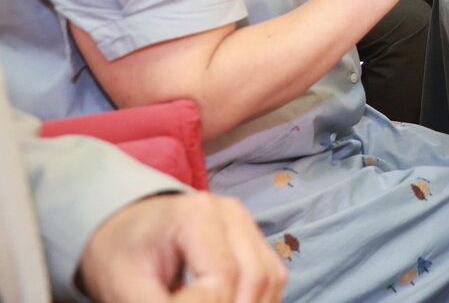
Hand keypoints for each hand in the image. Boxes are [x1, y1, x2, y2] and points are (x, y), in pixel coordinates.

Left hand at [79, 192, 284, 302]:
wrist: (122, 227)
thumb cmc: (119, 254)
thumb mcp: (122, 287)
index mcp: (195, 215)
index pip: (221, 276)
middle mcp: (230, 213)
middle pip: (255, 276)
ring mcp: (245, 223)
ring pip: (270, 277)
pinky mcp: (251, 239)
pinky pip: (271, 275)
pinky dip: (258, 301)